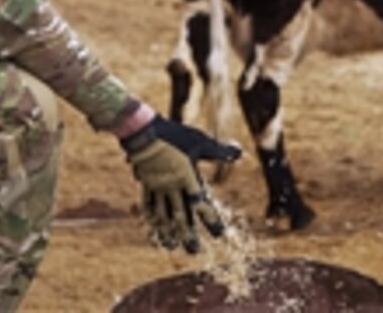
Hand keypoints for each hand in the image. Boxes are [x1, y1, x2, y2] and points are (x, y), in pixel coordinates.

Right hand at [122, 115, 240, 252]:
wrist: (142, 132)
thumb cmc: (173, 135)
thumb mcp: (199, 141)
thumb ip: (219, 151)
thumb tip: (239, 152)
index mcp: (186, 178)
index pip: (201, 203)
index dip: (211, 219)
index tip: (220, 234)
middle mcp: (171, 187)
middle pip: (180, 215)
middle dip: (188, 234)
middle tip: (195, 251)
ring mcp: (157, 187)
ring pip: (162, 215)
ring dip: (168, 232)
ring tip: (172, 246)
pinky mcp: (145, 184)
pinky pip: (147, 206)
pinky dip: (151, 219)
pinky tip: (152, 229)